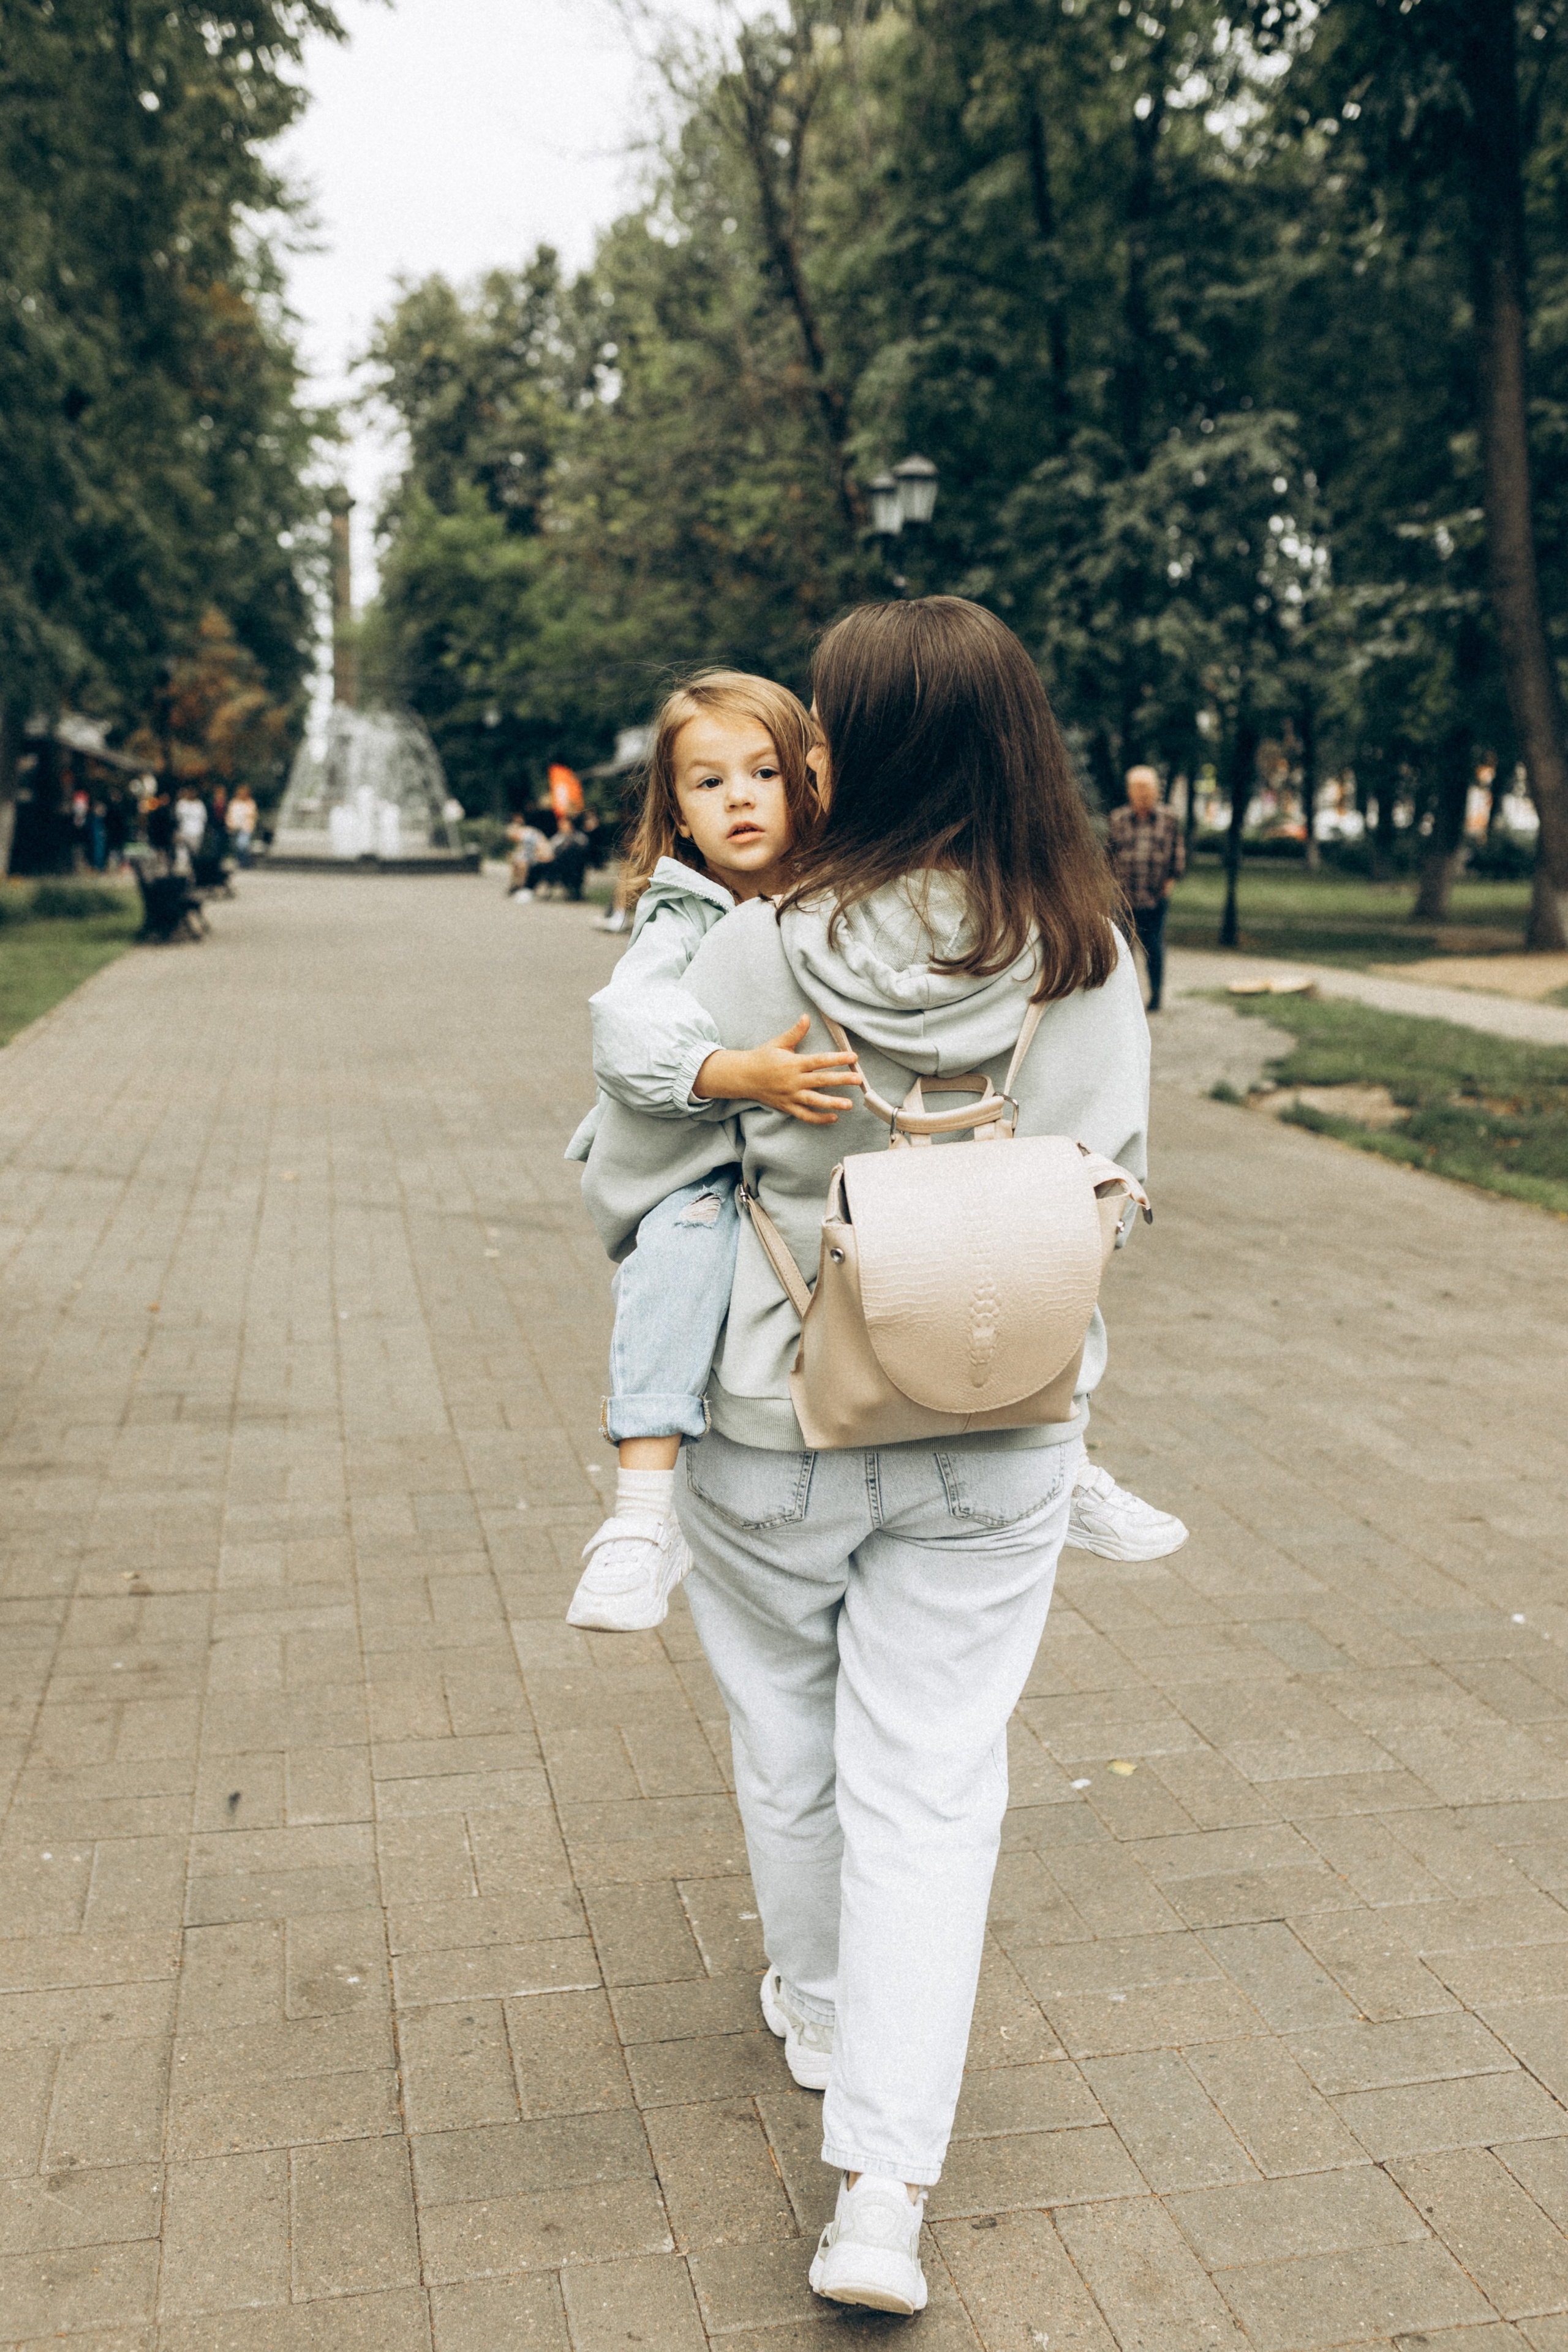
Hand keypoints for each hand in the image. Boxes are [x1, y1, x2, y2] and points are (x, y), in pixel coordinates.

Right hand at [693, 1016, 862, 1124]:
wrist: (743, 1077)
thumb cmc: (762, 1058)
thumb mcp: (778, 1043)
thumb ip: (795, 1032)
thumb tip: (806, 1017)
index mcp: (793, 1063)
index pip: (819, 1060)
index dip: (837, 1058)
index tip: (853, 1057)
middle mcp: (793, 1080)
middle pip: (821, 1080)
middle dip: (841, 1080)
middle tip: (858, 1079)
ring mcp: (790, 1095)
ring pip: (814, 1101)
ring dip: (832, 1103)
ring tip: (849, 1104)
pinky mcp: (787, 1107)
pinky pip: (805, 1115)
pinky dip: (818, 1118)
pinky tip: (833, 1118)